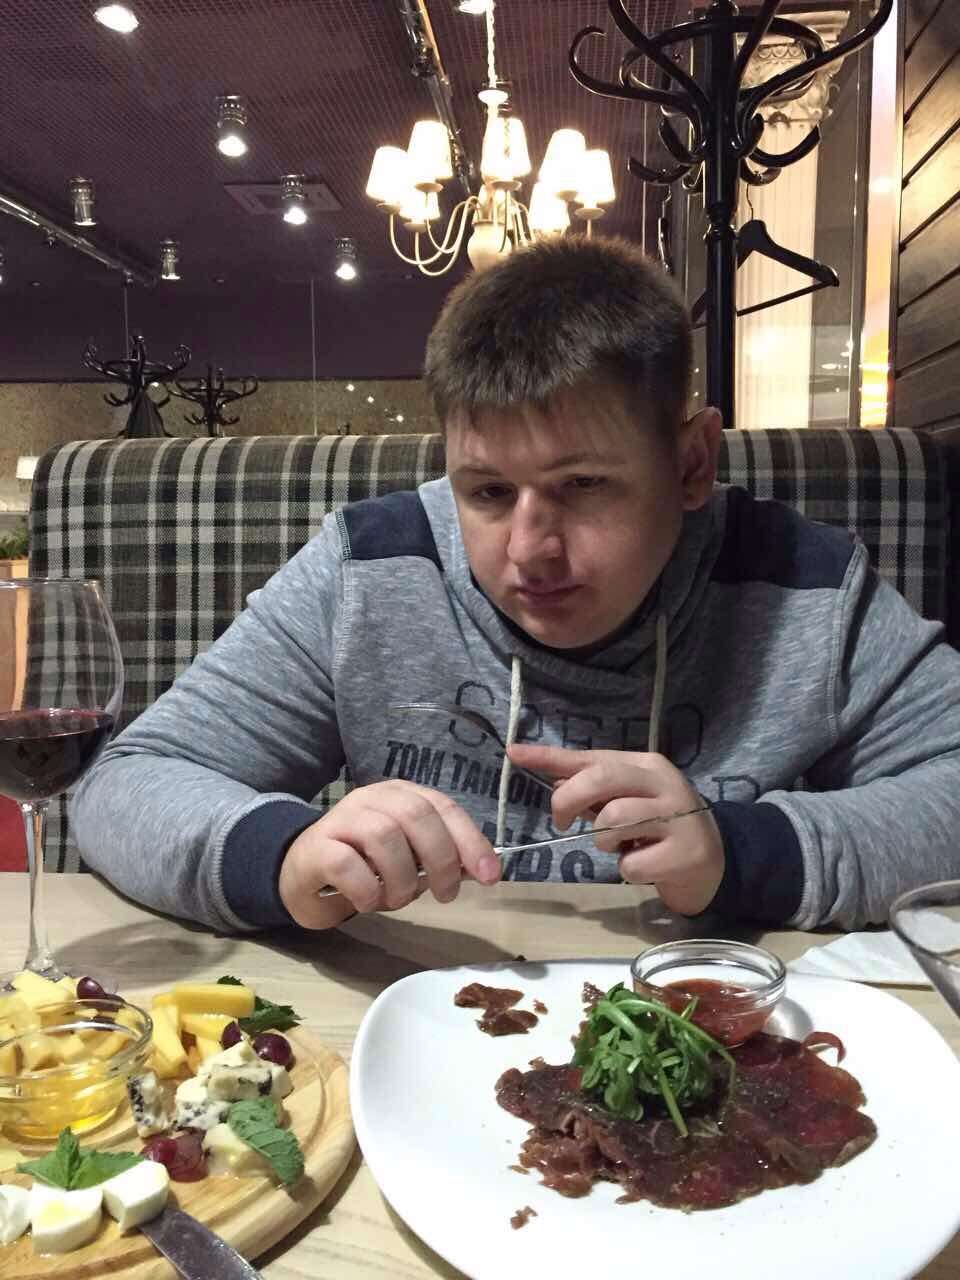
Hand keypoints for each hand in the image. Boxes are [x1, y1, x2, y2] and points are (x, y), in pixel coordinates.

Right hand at [278, 780, 500, 928]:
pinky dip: (366, 889)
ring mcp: (341, 819)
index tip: (489, 876)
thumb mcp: (410, 860)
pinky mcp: (315, 847)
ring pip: (384, 836)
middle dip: (440, 859)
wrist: (303, 875)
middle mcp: (372, 799)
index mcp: (401, 795)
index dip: (470, 840)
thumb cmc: (364, 867)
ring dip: (401, 878)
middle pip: (416, 815)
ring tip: (397, 899)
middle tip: (445, 895)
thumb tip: (482, 869)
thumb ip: (440, 858)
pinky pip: (346, 863)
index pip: (443, 807)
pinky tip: (368, 901)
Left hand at [508, 744, 723, 915]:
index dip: (550, 756)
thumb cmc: (660, 828)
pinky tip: (643, 865)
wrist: (716, 863)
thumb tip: (552, 779)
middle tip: (563, 823)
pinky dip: (628, 869)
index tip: (513, 753)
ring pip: (613, 821)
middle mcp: (664, 784)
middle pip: (601, 779)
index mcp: (646, 765)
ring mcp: (679, 817)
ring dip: (603, 841)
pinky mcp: (686, 853)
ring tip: (620, 846)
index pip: (592, 757)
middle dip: (568, 800)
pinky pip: (632, 863)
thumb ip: (593, 789)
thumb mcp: (628, 800)